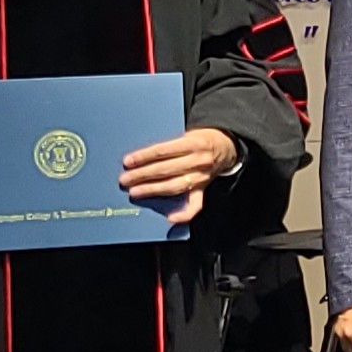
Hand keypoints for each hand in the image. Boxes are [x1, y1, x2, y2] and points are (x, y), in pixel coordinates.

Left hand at [122, 126, 240, 224]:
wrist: (226, 146)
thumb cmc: (200, 139)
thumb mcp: (187, 134)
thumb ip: (169, 145)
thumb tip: (141, 157)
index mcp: (193, 143)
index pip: (163, 151)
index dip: (144, 157)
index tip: (128, 161)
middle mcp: (198, 161)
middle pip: (165, 169)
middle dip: (142, 175)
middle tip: (125, 179)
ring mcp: (201, 177)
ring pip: (174, 186)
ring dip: (153, 190)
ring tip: (136, 192)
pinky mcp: (203, 189)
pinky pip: (195, 205)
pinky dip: (184, 214)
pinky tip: (170, 218)